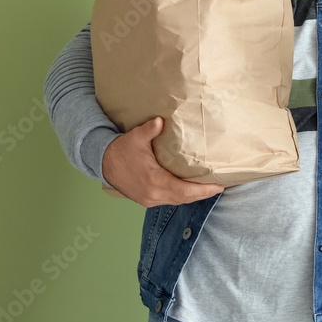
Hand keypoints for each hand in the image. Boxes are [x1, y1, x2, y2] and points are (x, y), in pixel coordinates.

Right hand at [102, 116, 224, 207]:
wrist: (103, 163)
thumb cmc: (121, 150)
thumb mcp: (136, 137)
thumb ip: (150, 129)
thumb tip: (161, 120)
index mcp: (154, 181)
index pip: (185, 191)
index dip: (203, 190)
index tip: (218, 186)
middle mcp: (153, 195)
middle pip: (184, 199)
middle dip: (202, 194)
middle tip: (218, 186)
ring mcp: (149, 200)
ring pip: (177, 201)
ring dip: (192, 196)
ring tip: (207, 188)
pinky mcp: (146, 200)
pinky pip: (169, 200)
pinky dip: (181, 196)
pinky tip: (189, 190)